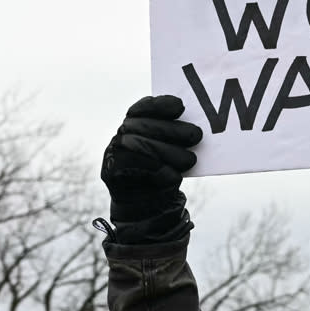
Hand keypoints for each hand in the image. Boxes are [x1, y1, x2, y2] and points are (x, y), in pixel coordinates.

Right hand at [101, 96, 202, 226]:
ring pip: (144, 148)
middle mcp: (121, 137)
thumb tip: (194, 126)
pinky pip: (139, 170)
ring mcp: (115, 155)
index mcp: (132, 125)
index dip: (161, 105)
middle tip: (196, 134)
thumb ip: (172, 135)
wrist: (144, 205)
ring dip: (171, 153)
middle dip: (173, 130)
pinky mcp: (113, 174)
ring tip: (190, 159)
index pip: (143, 108)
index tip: (180, 106)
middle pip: (147, 127)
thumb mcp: (167, 149)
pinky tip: (174, 176)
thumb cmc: (162, 170)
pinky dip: (161, 173)